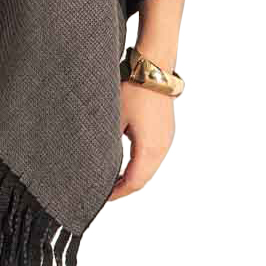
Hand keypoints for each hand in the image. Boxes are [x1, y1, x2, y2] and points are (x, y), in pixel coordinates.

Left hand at [108, 81, 174, 199]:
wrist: (154, 67)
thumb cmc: (134, 89)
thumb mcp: (114, 118)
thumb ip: (108, 144)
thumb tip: (98, 162)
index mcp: (150, 150)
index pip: (134, 182)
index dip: (117, 193)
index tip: (101, 198)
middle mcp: (163, 148)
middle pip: (143, 179)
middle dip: (124, 187)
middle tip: (104, 191)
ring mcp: (167, 139)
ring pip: (149, 168)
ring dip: (132, 175)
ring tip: (112, 179)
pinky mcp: (166, 130)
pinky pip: (153, 155)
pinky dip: (140, 163)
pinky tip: (126, 161)